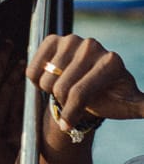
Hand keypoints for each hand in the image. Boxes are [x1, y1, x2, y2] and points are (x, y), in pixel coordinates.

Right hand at [29, 35, 143, 127]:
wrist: (93, 85)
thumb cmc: (110, 98)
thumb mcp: (130, 106)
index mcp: (111, 62)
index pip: (79, 94)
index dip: (70, 114)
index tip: (69, 124)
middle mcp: (92, 45)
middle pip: (60, 88)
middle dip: (62, 102)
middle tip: (72, 101)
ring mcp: (72, 40)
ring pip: (46, 79)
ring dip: (50, 91)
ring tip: (64, 88)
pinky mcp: (54, 39)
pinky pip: (33, 68)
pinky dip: (36, 79)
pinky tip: (52, 78)